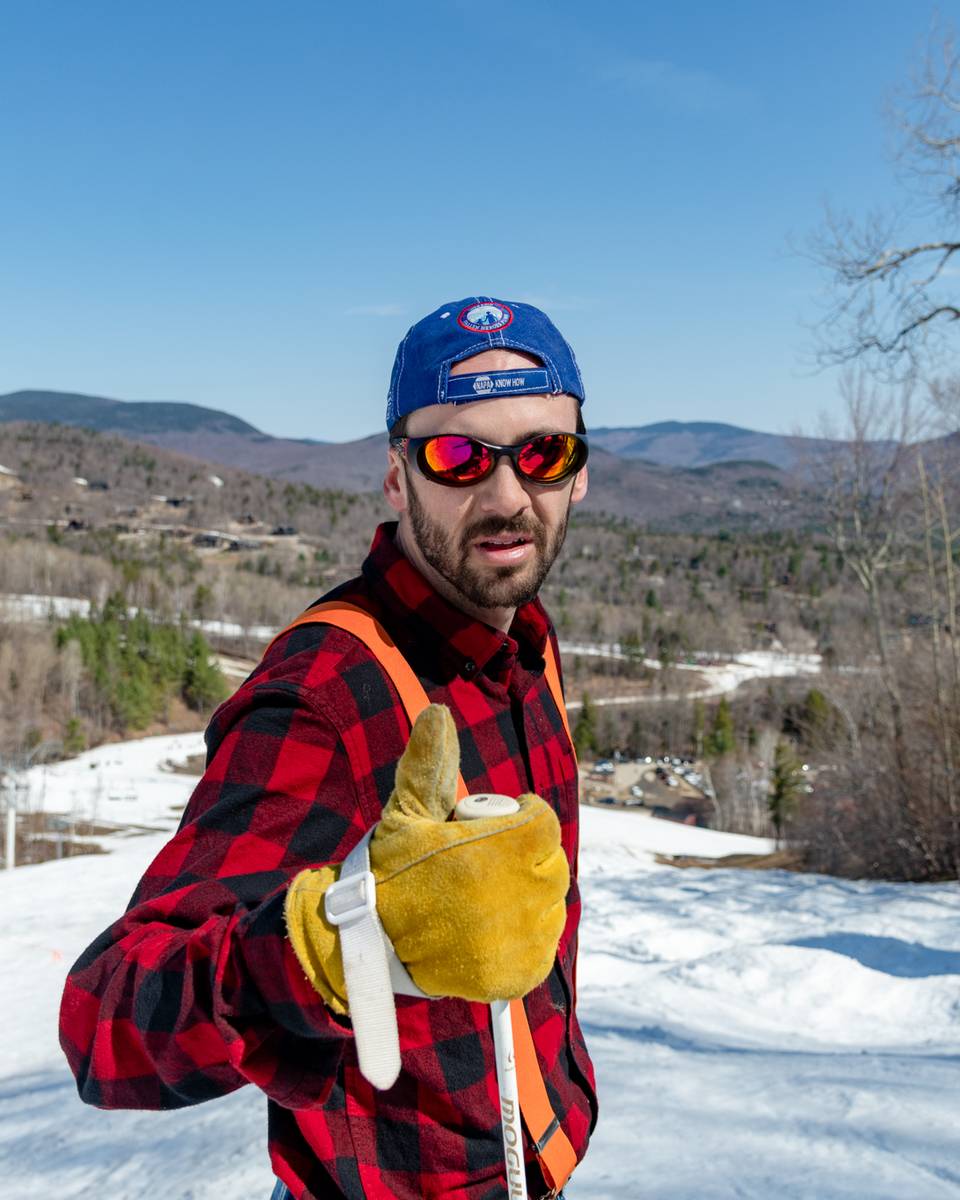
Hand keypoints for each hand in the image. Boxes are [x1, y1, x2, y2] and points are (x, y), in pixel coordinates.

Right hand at [285, 705, 568, 1011]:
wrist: (367, 941)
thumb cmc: (390, 868)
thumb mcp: (407, 811)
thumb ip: (429, 762)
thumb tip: (437, 713)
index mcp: (499, 849)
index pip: (541, 822)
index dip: (522, 817)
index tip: (498, 825)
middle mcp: (518, 894)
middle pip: (550, 862)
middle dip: (526, 856)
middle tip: (489, 861)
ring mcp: (521, 938)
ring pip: (550, 904)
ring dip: (528, 895)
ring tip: (487, 896)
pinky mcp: (518, 974)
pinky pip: (542, 946)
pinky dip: (524, 937)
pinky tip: (491, 929)